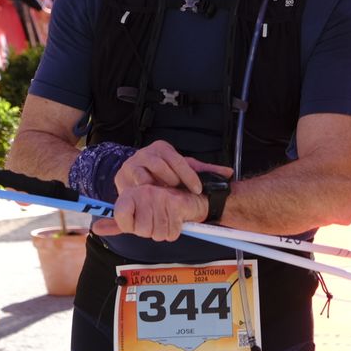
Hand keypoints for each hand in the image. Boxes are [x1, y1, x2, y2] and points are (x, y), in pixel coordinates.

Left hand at [91, 184, 207, 240]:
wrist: (189, 197)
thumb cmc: (160, 208)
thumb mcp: (136, 216)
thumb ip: (117, 224)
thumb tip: (96, 229)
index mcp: (130, 193)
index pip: (123, 222)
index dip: (132, 228)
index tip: (139, 221)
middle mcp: (143, 192)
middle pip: (141, 231)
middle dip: (151, 232)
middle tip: (157, 221)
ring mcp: (159, 196)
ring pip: (157, 233)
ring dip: (164, 232)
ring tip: (166, 220)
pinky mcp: (175, 202)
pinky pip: (171, 231)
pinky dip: (175, 230)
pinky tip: (176, 220)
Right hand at [111, 140, 231, 195]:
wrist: (138, 175)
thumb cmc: (164, 173)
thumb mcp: (184, 170)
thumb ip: (205, 171)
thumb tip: (229, 173)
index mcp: (163, 148)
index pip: (179, 160)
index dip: (189, 176)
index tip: (198, 189)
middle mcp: (146, 153)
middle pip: (160, 165)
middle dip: (172, 180)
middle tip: (179, 193)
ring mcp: (132, 165)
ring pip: (144, 175)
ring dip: (155, 187)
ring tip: (165, 197)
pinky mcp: (121, 179)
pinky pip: (131, 187)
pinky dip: (141, 194)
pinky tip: (151, 202)